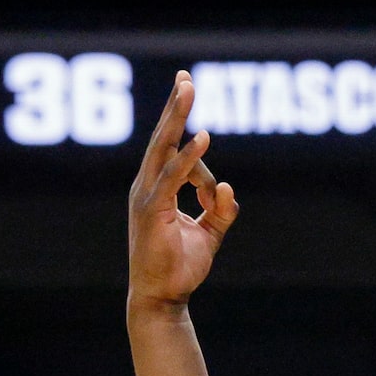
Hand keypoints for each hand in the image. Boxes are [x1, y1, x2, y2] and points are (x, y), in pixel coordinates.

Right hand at [127, 71, 238, 306]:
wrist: (162, 298)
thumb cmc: (180, 268)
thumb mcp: (210, 234)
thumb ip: (221, 210)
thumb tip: (229, 188)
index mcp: (157, 189)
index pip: (174, 153)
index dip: (191, 138)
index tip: (204, 130)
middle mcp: (147, 186)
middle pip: (162, 138)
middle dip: (174, 106)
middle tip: (185, 76)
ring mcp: (147, 196)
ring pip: (163, 147)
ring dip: (176, 116)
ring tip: (187, 88)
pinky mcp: (152, 209)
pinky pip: (171, 176)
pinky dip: (187, 156)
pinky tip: (202, 137)